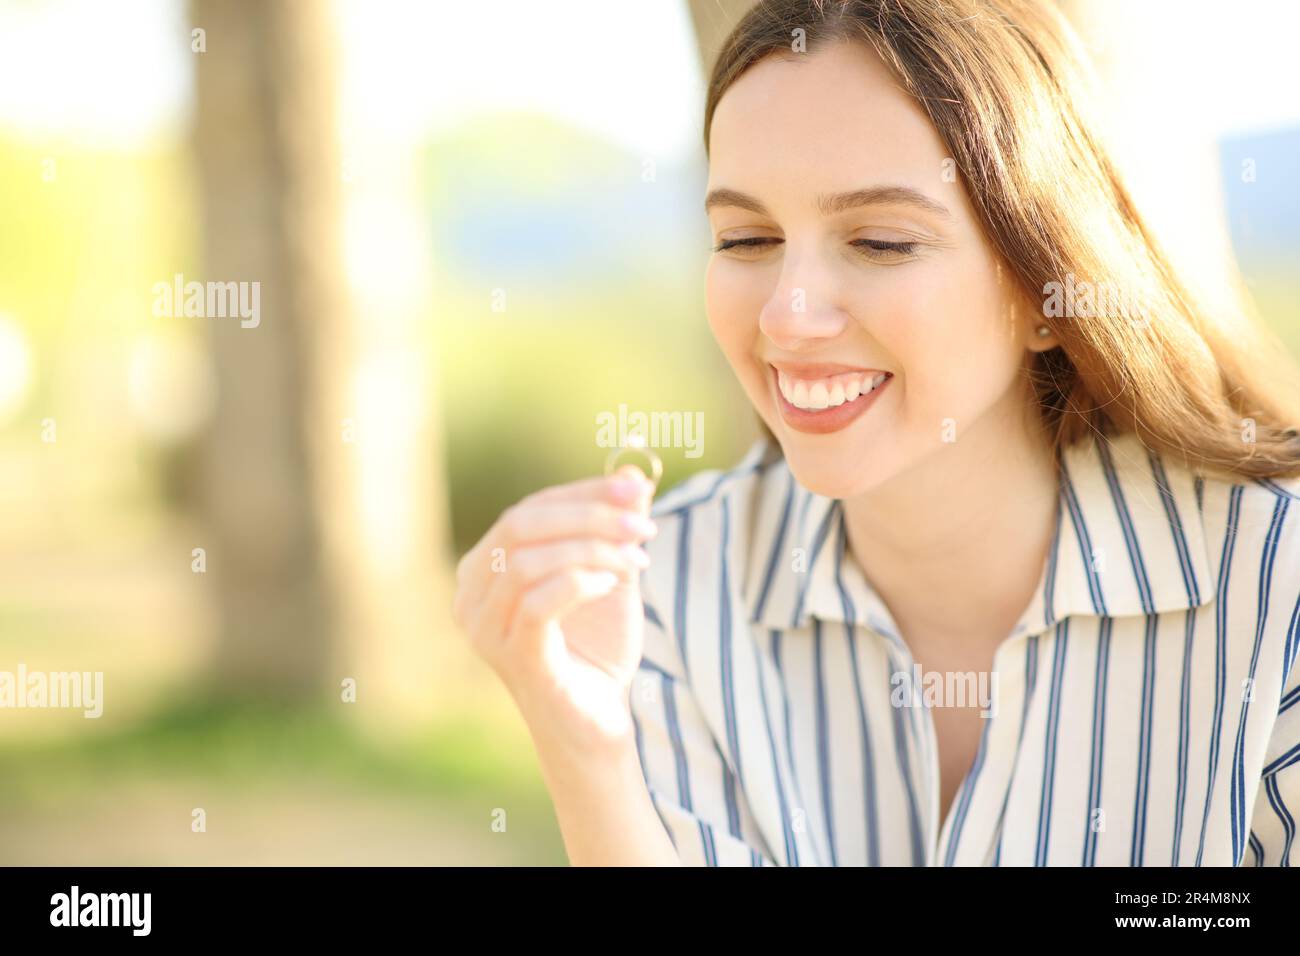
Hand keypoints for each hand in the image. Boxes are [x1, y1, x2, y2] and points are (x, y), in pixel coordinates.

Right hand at [452, 464, 657, 753]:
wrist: (599, 722)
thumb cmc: (596, 648)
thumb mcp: (610, 575)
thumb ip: (615, 529)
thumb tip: (635, 476)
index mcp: (484, 569)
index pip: (528, 510)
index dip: (582, 493)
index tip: (635, 488)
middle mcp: (470, 596)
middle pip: (520, 525)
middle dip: (588, 516)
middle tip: (643, 524)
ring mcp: (484, 630)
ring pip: (526, 560)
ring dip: (591, 550)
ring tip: (636, 562)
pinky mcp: (511, 659)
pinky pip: (536, 604)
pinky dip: (578, 582)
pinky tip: (611, 586)